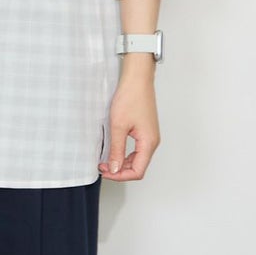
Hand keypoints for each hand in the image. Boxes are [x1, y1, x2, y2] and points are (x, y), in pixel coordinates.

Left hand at [98, 61, 159, 181]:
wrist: (137, 78)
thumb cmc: (131, 97)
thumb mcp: (118, 125)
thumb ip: (116, 149)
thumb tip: (114, 168)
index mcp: (149, 143)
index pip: (137, 171)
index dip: (120, 176)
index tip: (105, 172)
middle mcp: (152, 141)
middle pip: (138, 166)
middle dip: (120, 170)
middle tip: (103, 167)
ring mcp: (149, 135)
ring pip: (137, 158)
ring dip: (122, 162)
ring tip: (106, 159)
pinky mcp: (145, 129)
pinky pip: (137, 148)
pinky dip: (125, 152)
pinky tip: (114, 149)